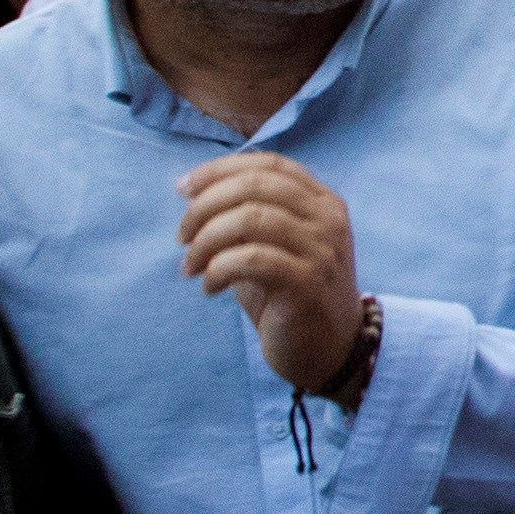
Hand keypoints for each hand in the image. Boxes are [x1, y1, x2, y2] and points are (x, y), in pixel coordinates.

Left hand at [177, 153, 366, 397]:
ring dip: (207, 241)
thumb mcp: (275, 245)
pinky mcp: (308, 283)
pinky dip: (219, 269)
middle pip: (256, 186)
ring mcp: (322, 250)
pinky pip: (251, 260)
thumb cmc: (291, 295)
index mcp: (322, 201)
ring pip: (250, 219)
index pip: (269, 164)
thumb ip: (251, 214)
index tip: (183, 189)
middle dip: (205, 206)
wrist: (331, 349)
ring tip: (191, 266)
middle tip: (182, 237)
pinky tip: (210, 287)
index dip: (220, 170)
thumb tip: (195, 191)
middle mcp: (327, 219)